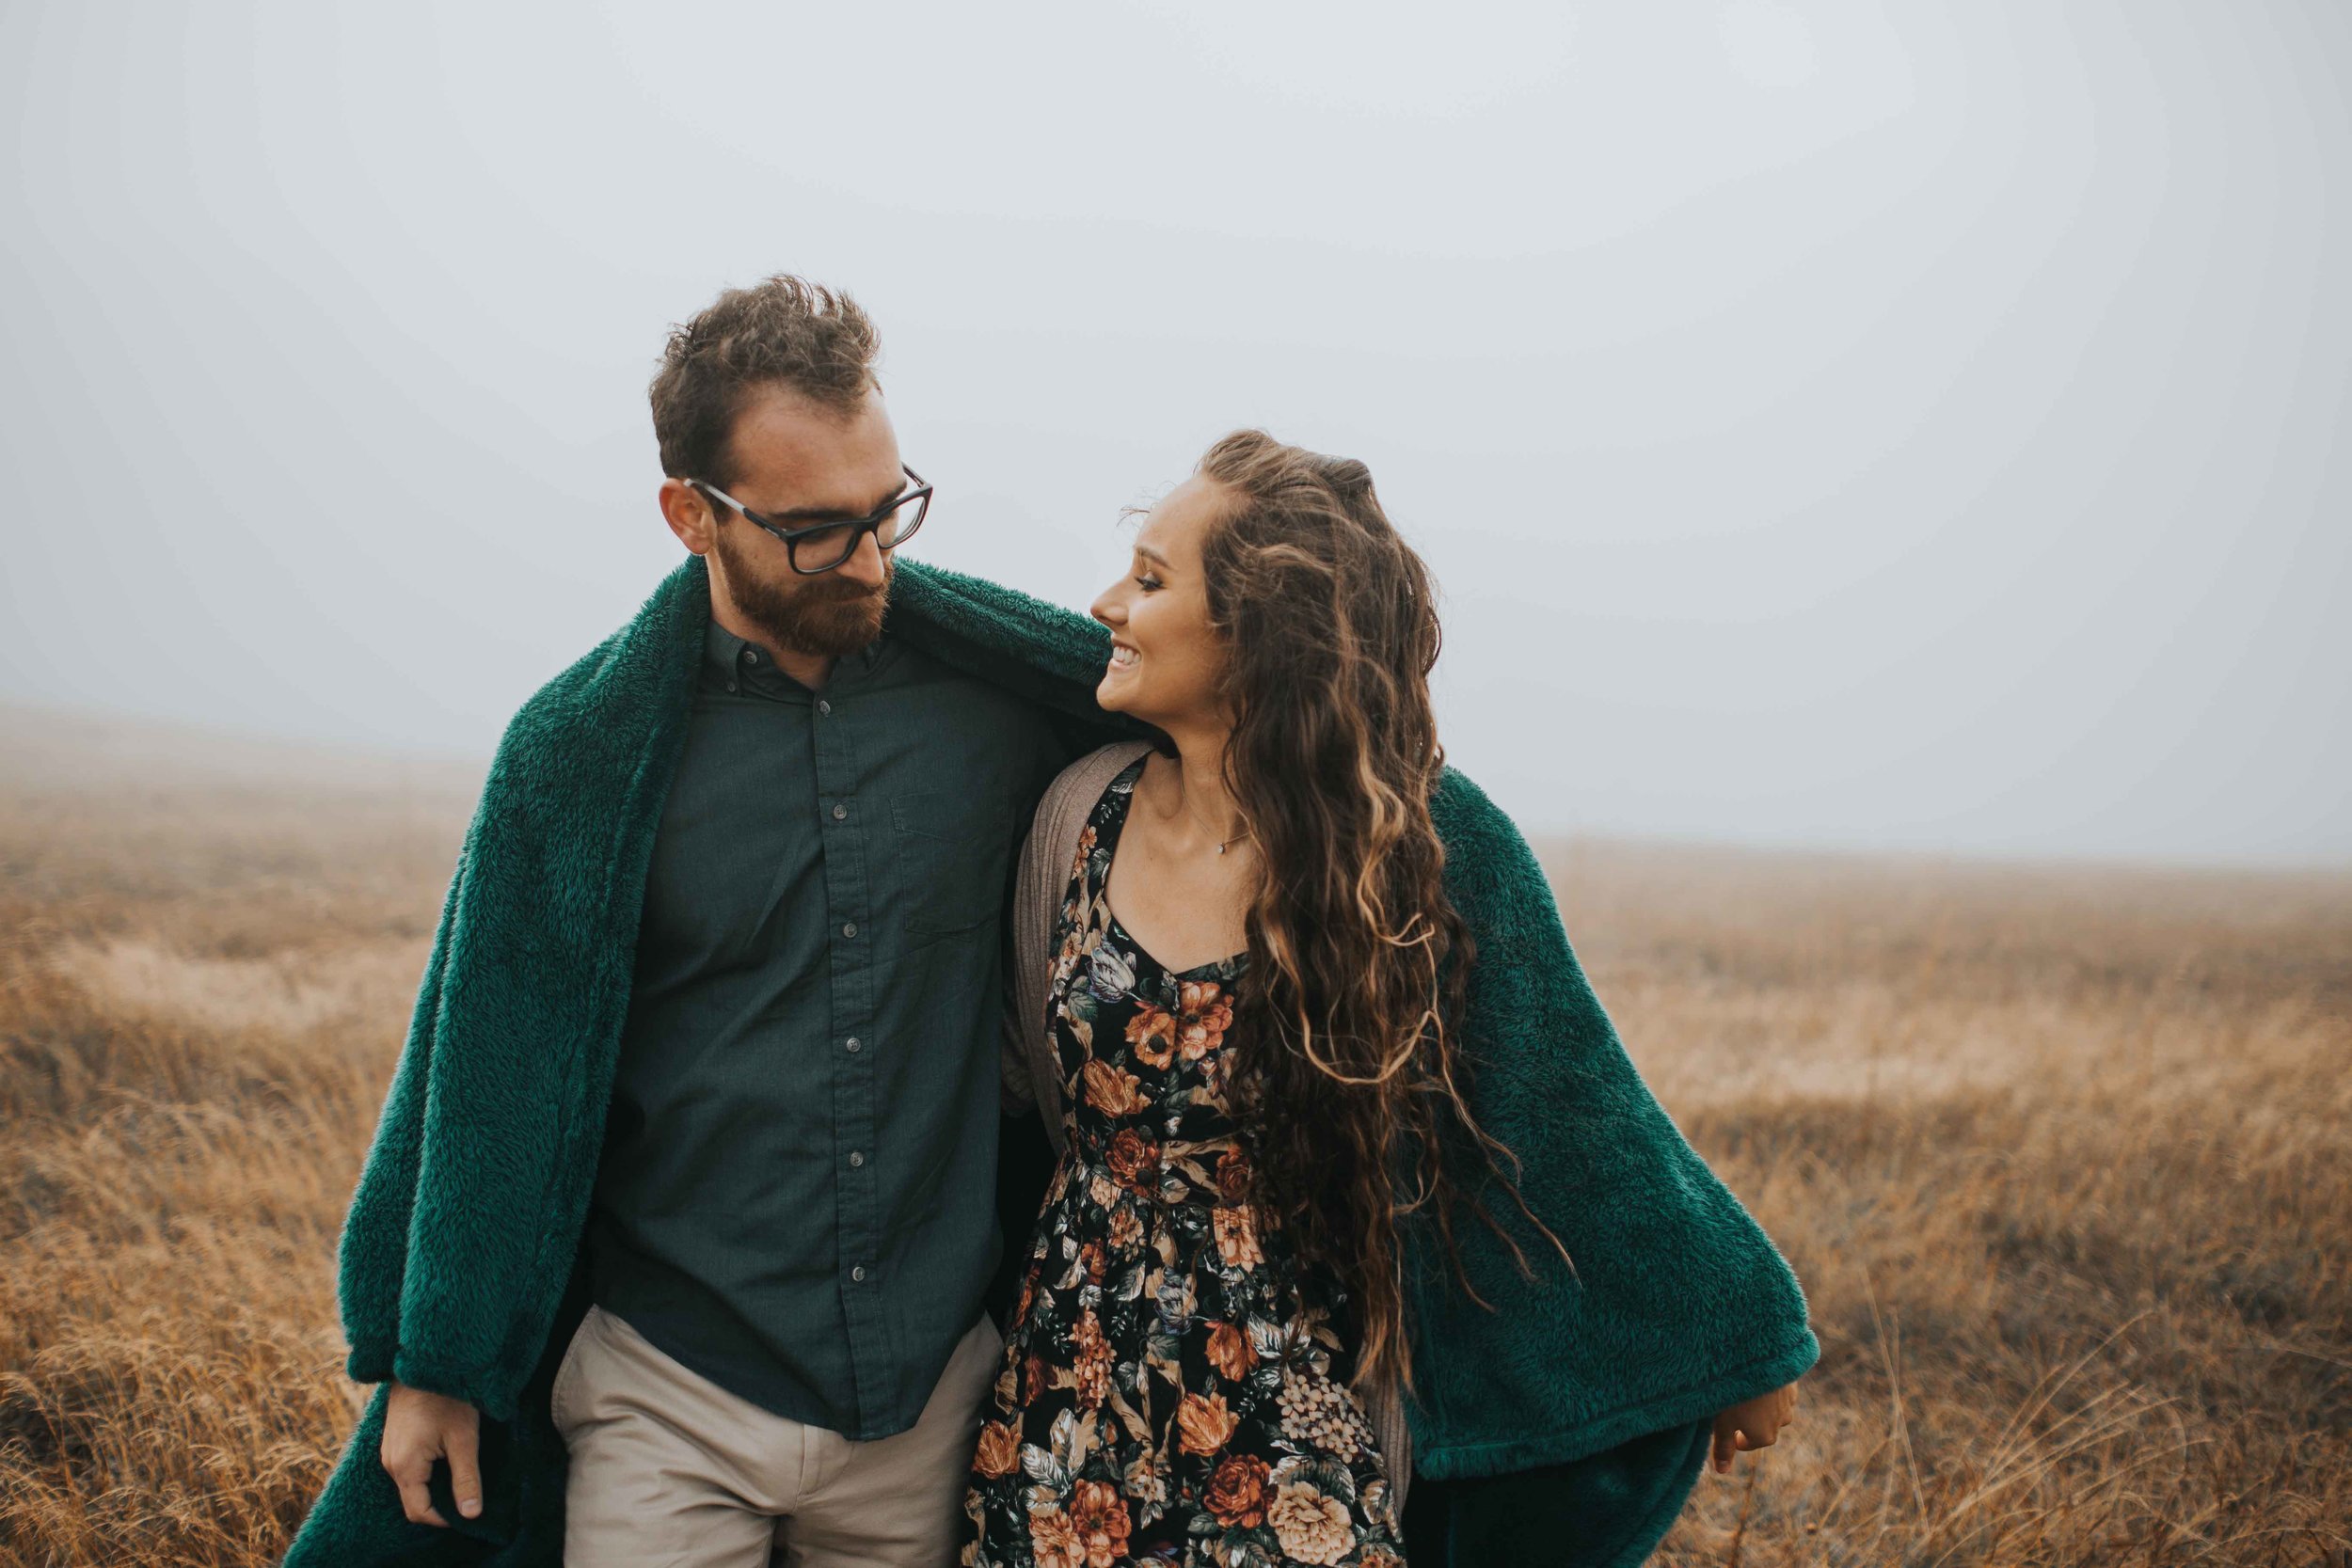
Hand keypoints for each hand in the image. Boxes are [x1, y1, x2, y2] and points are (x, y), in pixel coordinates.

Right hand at [380, 1381, 481, 1524]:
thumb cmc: (447, 1396)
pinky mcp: (394, 1440)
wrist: (424, 1360)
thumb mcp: (463, 1438)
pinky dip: (428, 1471)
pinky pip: (409, 1468)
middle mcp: (390, 1462)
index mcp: (405, 1466)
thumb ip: (467, 1478)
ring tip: (461, 1472)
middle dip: (441, 1502)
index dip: (445, 1519)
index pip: (419, 1512)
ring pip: (412, 1484)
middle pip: (414, 1500)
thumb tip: (472, 1514)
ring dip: (435, 1485)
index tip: (470, 1511)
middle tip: (470, 1491)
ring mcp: (389, 1450)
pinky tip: (448, 1457)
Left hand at [1710, 1380, 1798, 1473]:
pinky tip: (1759, 1378)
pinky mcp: (1792, 1384)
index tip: (1721, 1421)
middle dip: (1748, 1420)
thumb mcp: (1722, 1423)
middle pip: (1761, 1427)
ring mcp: (1788, 1404)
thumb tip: (1722, 1471)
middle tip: (1731, 1403)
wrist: (1756, 1361)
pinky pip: (1780, 1392)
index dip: (1732, 1435)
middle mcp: (1781, 1424)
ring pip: (1773, 1409)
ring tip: (1744, 1389)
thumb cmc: (1735, 1396)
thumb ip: (1723, 1448)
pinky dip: (1770, 1389)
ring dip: (1761, 1404)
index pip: (1746, 1443)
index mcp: (1764, 1437)